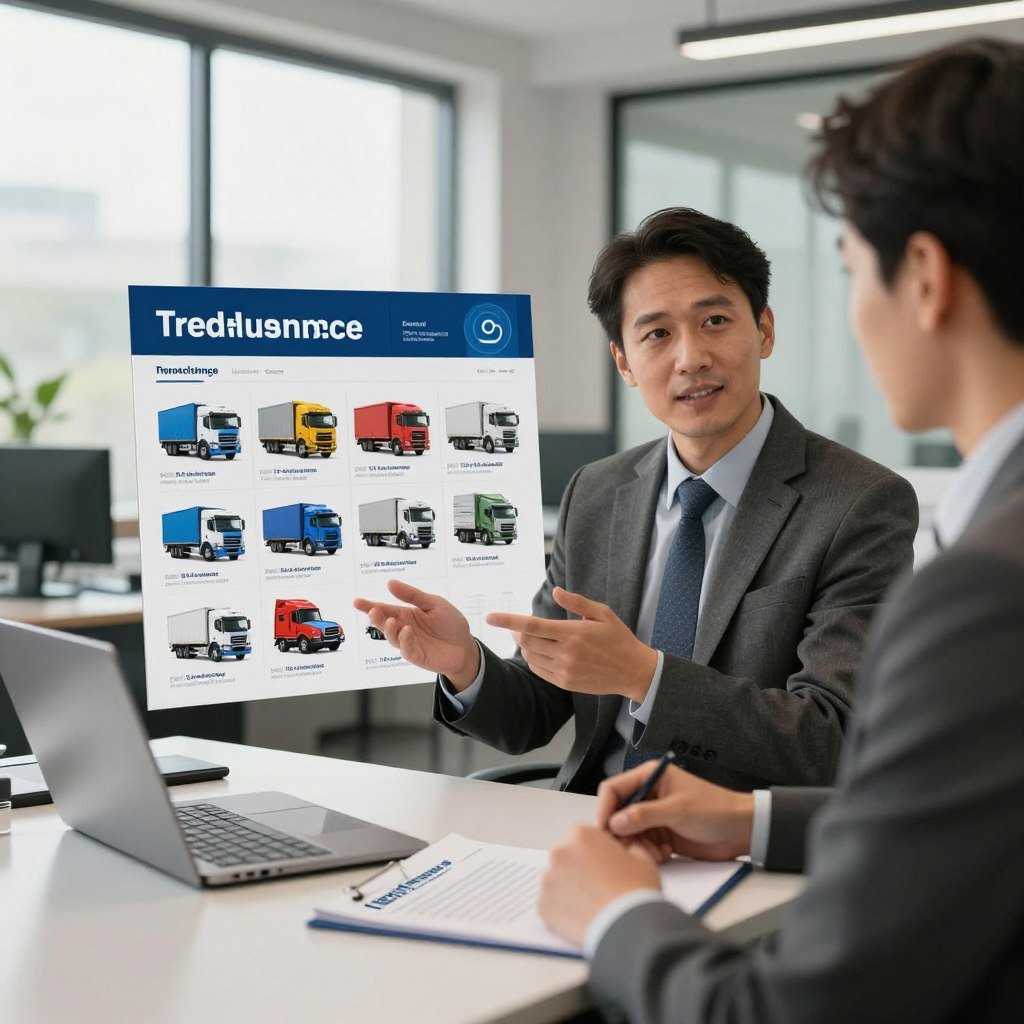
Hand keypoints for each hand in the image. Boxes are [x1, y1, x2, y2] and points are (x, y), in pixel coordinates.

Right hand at [353, 580, 479, 686]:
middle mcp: (404, 628)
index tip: (357, 602)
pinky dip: (404, 640)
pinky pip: (406, 649)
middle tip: (373, 611)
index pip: (384, 608)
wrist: (465, 645)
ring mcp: (408, 643)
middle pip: (384, 623)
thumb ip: (412, 595)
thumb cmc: (450, 623)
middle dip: (376, 617)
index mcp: (406, 614)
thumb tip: (391, 583)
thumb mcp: (433, 603)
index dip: (369, 605)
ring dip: (389, 629)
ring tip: (391, 620)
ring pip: (392, 637)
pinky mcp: (416, 655)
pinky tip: (407, 631)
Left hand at [485, 587, 658, 701]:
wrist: (633, 671)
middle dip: (515, 633)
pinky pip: (539, 670)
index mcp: (573, 632)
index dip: (508, 620)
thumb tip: (556, 591)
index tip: (490, 617)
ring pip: (531, 657)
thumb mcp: (602, 613)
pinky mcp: (565, 683)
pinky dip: (534, 660)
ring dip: (524, 647)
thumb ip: (577, 602)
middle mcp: (566, 653)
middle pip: (526, 642)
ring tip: (530, 639)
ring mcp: (564, 670)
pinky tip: (540, 653)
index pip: (532, 626)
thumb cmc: (618, 638)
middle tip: (516, 628)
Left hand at [539, 825, 660, 945]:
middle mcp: (560, 853)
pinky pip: (550, 904)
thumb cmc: (635, 890)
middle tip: (596, 887)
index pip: (581, 837)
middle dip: (578, 869)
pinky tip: (580, 916)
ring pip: (556, 881)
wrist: (628, 926)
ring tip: (590, 904)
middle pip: (566, 858)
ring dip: (568, 888)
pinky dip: (561, 909)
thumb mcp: (640, 856)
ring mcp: (549, 880)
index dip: (593, 851)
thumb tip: (620, 851)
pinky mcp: (543, 905)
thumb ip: (624, 847)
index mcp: (581, 836)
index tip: (601, 865)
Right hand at [596, 763, 753, 861]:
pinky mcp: (661, 833)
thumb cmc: (715, 809)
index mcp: (650, 776)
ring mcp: (654, 815)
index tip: (604, 829)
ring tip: (655, 853)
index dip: (605, 808)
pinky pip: (642, 844)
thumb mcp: (678, 810)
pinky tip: (665, 854)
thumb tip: (615, 823)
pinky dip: (649, 851)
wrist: (741, 830)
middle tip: (631, 848)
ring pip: (629, 832)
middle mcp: (648, 794)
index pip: (613, 789)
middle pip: (618, 813)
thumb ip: (644, 815)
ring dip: (637, 845)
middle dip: (622, 832)